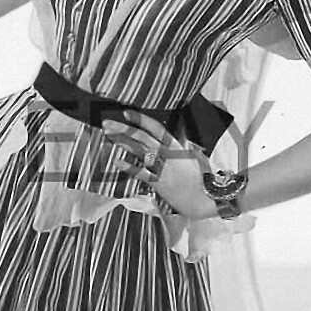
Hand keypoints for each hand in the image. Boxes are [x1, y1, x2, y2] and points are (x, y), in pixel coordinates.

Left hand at [101, 110, 216, 218]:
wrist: (203, 198)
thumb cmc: (201, 176)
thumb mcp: (193, 153)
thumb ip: (182, 140)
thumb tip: (179, 127)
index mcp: (176, 145)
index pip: (156, 127)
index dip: (140, 119)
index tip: (125, 113)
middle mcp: (167, 154)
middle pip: (142, 137)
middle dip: (123, 129)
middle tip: (107, 123)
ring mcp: (161, 168)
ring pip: (139, 151)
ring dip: (122, 142)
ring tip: (108, 135)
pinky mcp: (158, 183)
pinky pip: (141, 173)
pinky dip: (128, 167)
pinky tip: (116, 161)